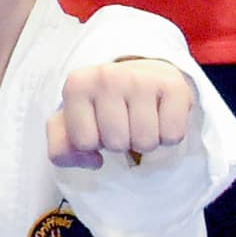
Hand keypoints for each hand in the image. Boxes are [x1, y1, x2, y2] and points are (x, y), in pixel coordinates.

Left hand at [50, 57, 195, 167]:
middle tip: (123, 122)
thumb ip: (61, 150)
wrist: (143, 76)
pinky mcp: (174, 86)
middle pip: (116, 144)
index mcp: (77, 85)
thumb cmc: (103, 106)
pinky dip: (167, 136)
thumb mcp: (71, 125)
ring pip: (145, 142)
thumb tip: (94, 161)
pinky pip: (172, 136)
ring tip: (140, 120)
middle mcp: (107, 77)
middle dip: (120, 142)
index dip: (93, 143)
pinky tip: (159, 116)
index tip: (98, 124)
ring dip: (144, 141)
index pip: (83, 143)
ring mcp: (141, 79)